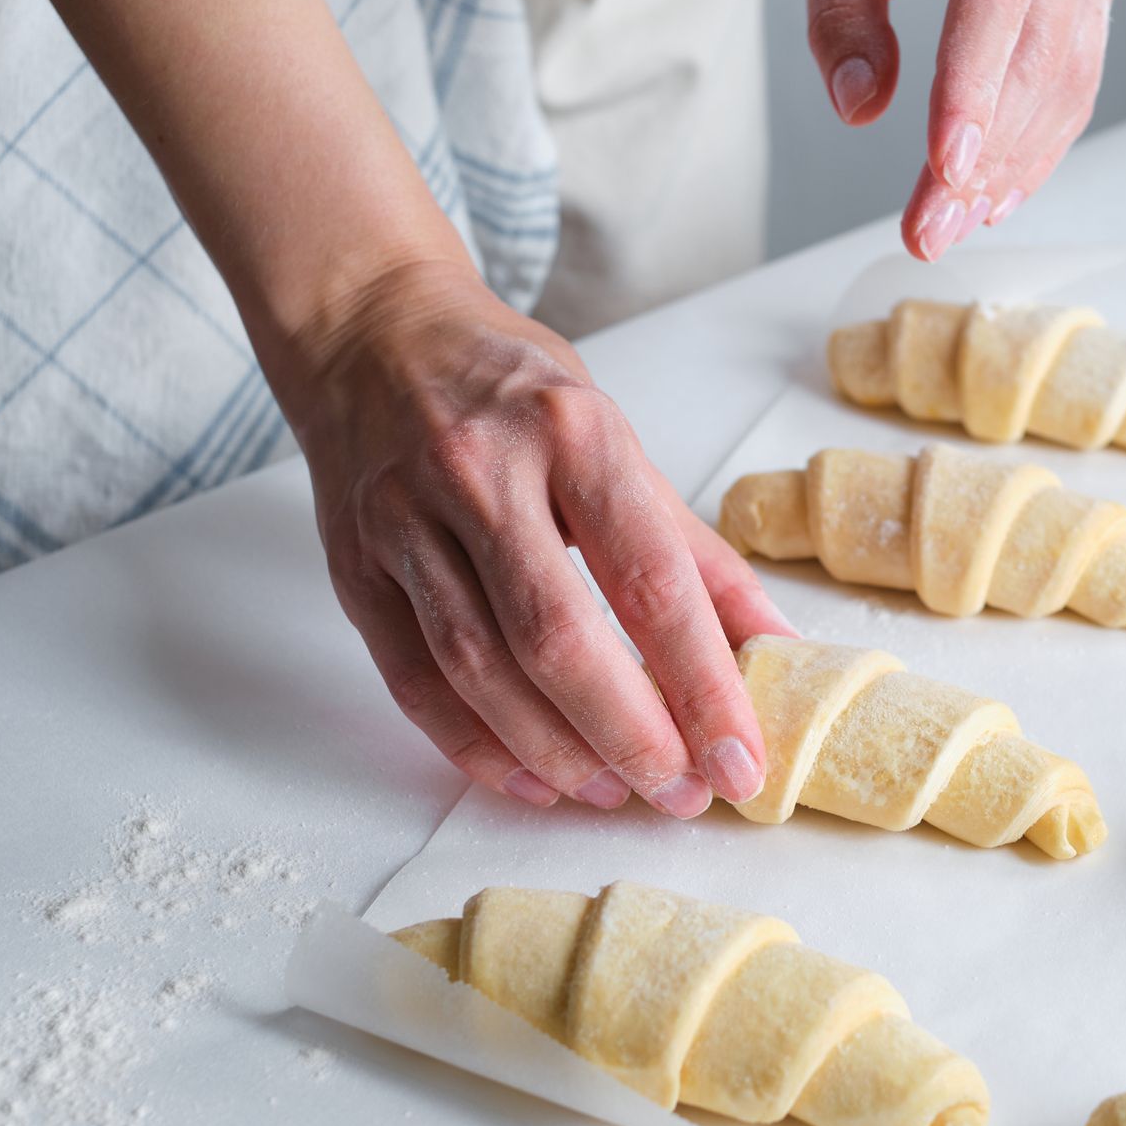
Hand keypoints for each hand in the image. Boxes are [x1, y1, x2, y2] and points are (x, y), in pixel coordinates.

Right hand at [278, 259, 792, 816]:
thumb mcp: (617, 439)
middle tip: (679, 792)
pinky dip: (473, 746)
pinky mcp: (354, 566)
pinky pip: (413, 680)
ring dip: (554, 752)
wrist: (370, 333)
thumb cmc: (512, 389)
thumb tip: (772, 645)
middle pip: (558, 640)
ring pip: (479, 670)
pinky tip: (528, 779)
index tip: (740, 759)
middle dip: (629, 736)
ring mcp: (404, 520)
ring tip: (610, 791)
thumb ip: (693, 550)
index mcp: (573, 433)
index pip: (651, 582)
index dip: (702, 686)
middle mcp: (482, 473)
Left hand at [802, 0, 1122, 259]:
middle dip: (987, 155)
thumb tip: (858, 104)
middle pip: (1041, 46)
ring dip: (1014, 163)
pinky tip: (997, 189)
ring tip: (952, 222)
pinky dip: (1039, 137)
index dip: (972, 86)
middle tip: (929, 228)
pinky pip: (1081, 64)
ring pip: (1072, 68)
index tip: (945, 164)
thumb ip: (842, 5)